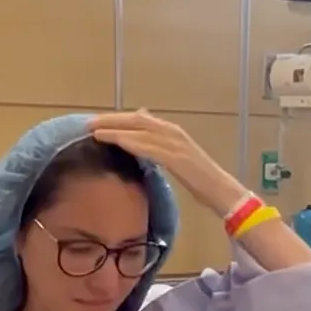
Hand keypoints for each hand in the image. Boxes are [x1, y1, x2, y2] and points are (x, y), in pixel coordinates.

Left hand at [90, 110, 247, 217]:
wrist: (221, 191)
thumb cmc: (201, 181)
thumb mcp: (178, 161)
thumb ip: (161, 150)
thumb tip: (142, 144)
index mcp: (173, 133)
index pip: (140, 120)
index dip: (118, 119)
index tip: (99, 122)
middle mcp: (173, 132)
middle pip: (136, 119)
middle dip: (111, 119)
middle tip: (88, 122)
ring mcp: (175, 143)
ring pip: (139, 130)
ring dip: (114, 128)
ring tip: (93, 130)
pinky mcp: (175, 157)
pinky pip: (147, 146)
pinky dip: (128, 141)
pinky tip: (114, 140)